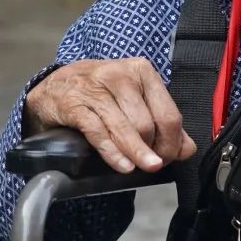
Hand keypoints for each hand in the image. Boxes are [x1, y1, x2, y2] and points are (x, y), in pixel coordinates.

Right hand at [24, 58, 196, 174]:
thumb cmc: (99, 92)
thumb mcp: (133, 98)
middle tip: (152, 164)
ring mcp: (96, 88)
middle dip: (153, 150)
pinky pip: (100, 133)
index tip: (169, 157)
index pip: (168, 113)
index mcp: (142, 71)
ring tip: (144, 169)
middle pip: (147, 124)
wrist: (53, 86)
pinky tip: (122, 166)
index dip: (172, 142)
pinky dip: (113, 154)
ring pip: (126, 129)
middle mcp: (121, 75)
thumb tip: (187, 149)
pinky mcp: (75, 104)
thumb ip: (161, 121)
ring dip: (137, 154)